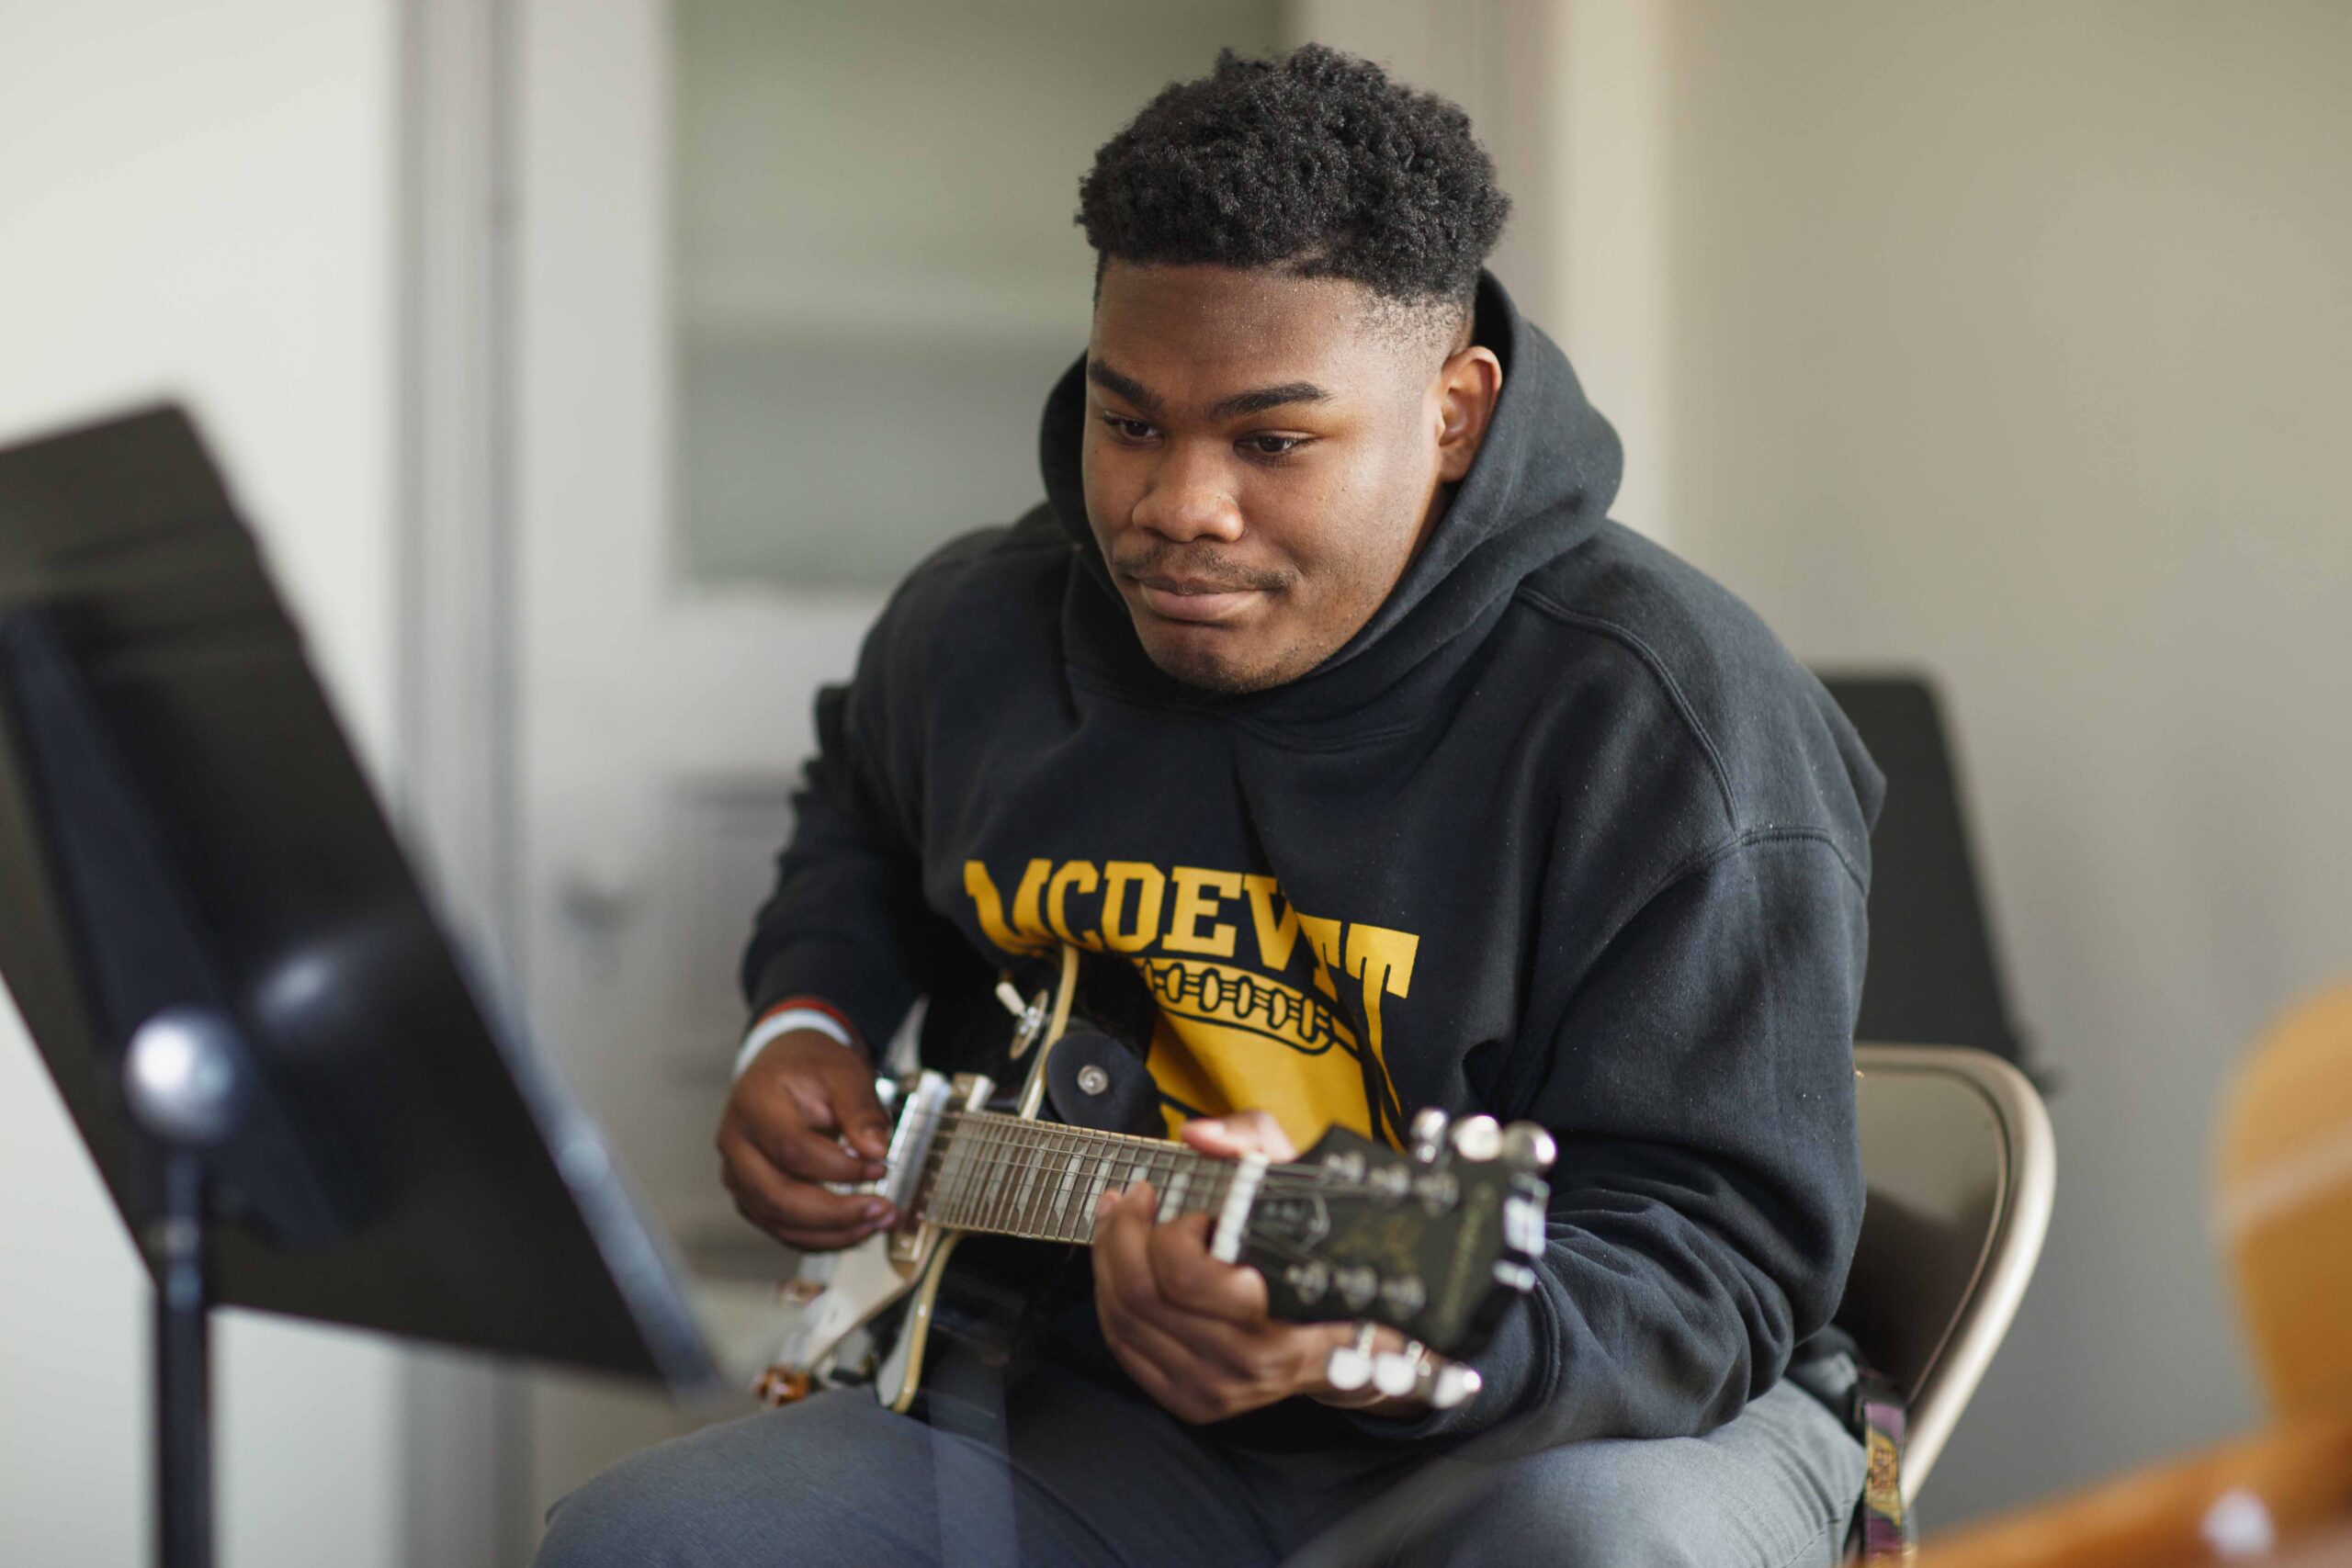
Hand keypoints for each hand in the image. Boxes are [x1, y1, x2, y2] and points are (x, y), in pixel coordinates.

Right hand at [716, 1029, 895, 1249]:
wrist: (784, 1069)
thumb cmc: (810, 1069)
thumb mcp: (843, 1072)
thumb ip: (860, 1109)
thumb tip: (876, 1149)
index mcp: (754, 1105)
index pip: (792, 1149)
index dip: (839, 1168)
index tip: (880, 1167)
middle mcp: (736, 1145)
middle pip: (778, 1196)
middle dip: (836, 1213)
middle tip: (883, 1210)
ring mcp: (738, 1175)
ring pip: (779, 1222)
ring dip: (833, 1232)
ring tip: (878, 1222)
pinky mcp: (751, 1197)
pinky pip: (783, 1229)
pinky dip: (822, 1237)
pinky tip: (857, 1229)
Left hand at [1090, 1111, 1421, 1423]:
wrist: (1351, 1341)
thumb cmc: (1325, 1258)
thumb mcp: (1308, 1185)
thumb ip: (1254, 1144)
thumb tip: (1198, 1136)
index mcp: (1282, 1319)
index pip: (1189, 1278)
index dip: (1173, 1234)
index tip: (1192, 1210)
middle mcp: (1245, 1365)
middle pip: (1143, 1294)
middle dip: (1123, 1232)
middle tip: (1134, 1197)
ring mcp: (1214, 1391)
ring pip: (1123, 1318)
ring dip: (1109, 1258)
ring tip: (1119, 1217)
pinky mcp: (1189, 1401)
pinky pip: (1123, 1344)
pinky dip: (1109, 1296)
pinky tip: (1117, 1262)